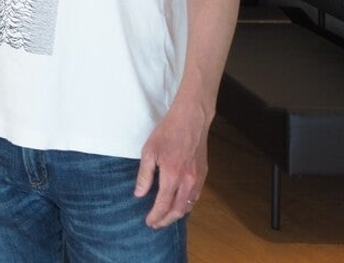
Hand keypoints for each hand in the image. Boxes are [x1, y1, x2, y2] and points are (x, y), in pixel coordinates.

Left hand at [135, 102, 208, 227]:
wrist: (191, 119)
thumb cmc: (167, 132)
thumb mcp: (149, 151)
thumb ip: (145, 175)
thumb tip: (139, 194)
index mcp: (172, 175)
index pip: (163, 204)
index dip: (155, 216)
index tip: (149, 222)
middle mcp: (187, 181)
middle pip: (178, 210)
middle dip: (166, 220)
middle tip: (156, 224)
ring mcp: (198, 178)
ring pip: (188, 205)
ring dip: (177, 214)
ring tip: (166, 217)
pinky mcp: (204, 174)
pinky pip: (196, 196)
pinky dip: (186, 204)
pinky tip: (179, 203)